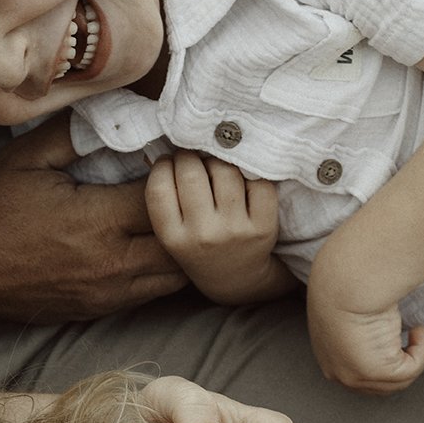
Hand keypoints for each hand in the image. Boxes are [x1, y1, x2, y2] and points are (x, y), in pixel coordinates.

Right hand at [0, 113, 185, 322]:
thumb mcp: (26, 159)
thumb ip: (76, 132)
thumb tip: (117, 106)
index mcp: (96, 222)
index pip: (164, 195)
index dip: (175, 171)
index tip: (173, 153)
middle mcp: (112, 263)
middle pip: (183, 240)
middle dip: (189, 211)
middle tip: (182, 186)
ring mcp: (110, 293)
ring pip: (176, 274)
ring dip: (180, 244)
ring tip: (170, 215)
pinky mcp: (102, 310)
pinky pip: (152, 292)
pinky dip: (160, 268)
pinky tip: (148, 243)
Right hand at [145, 151, 286, 302]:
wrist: (236, 278)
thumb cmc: (199, 243)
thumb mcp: (173, 230)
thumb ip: (167, 196)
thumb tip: (171, 145)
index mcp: (173, 237)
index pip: (159, 186)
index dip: (164, 165)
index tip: (170, 164)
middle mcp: (203, 235)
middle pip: (191, 172)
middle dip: (190, 157)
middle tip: (194, 160)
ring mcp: (235, 231)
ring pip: (225, 169)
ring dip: (219, 161)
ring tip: (217, 169)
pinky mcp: (264, 227)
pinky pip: (258, 181)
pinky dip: (251, 174)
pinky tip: (243, 181)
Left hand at [306, 278, 423, 394]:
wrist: (346, 281)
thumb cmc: (345, 286)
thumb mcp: (351, 314)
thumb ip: (363, 330)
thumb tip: (385, 331)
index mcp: (328, 357)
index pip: (360, 372)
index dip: (387, 357)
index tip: (404, 338)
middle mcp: (338, 372)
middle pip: (381, 382)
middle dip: (405, 359)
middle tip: (418, 334)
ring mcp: (355, 377)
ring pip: (398, 379)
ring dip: (416, 353)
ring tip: (419, 330)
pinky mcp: (376, 372)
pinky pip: (411, 369)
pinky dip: (421, 349)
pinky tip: (418, 329)